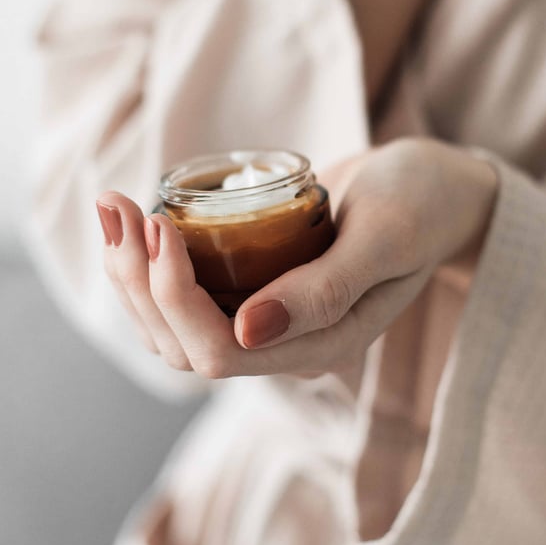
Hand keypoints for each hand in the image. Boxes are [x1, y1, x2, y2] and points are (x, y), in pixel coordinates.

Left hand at [95, 139, 496, 379]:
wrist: (433, 190)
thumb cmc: (420, 205)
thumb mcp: (385, 238)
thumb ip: (326, 288)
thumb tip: (246, 332)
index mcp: (321, 346)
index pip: (220, 353)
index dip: (174, 296)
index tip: (159, 225)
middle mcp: (285, 346)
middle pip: (182, 345)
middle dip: (136, 282)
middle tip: (117, 205)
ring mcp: (265, 321)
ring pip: (172, 327)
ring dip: (130, 274)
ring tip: (112, 206)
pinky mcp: (251, 290)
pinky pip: (184, 297)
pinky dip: (147, 264)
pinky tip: (132, 218)